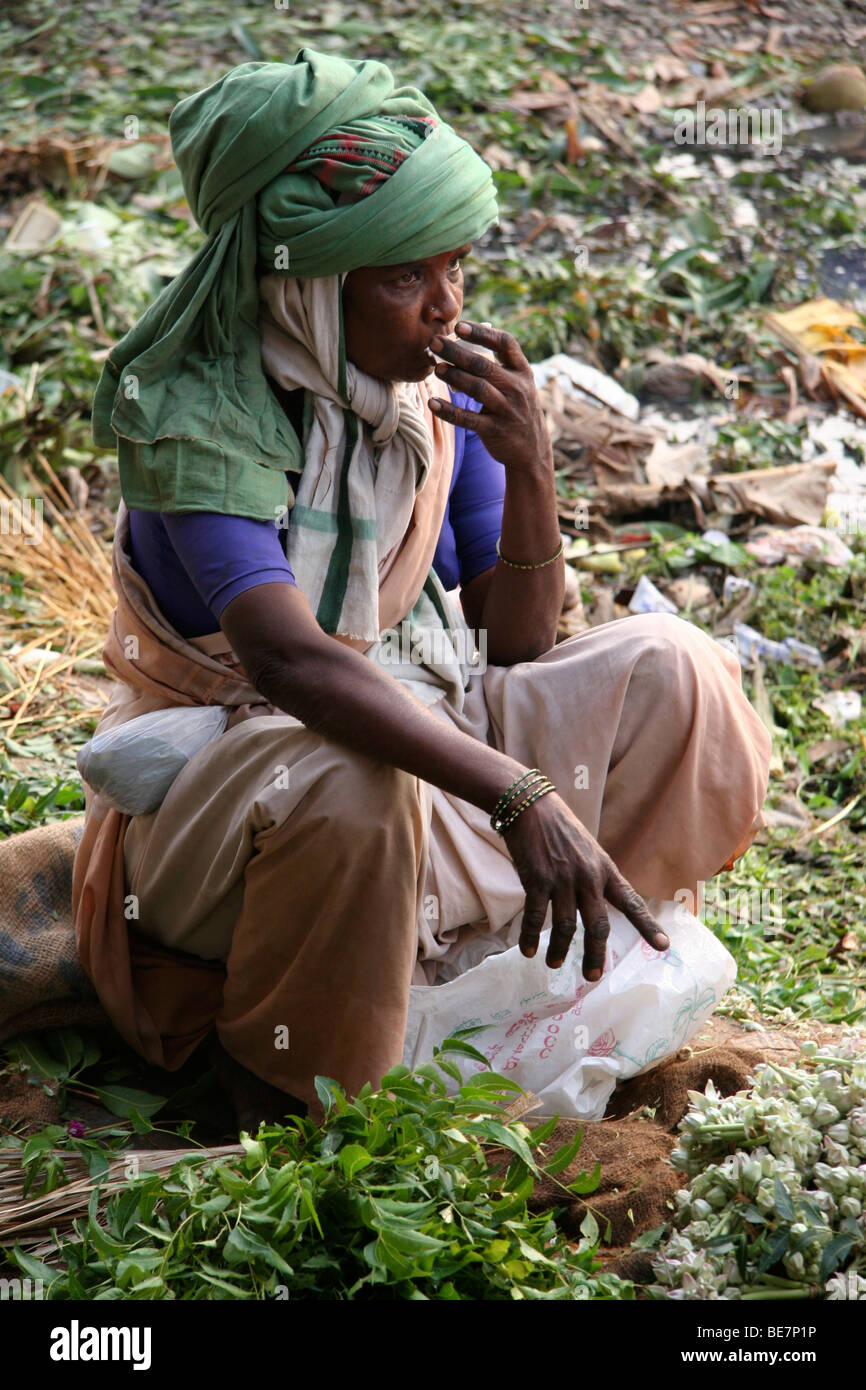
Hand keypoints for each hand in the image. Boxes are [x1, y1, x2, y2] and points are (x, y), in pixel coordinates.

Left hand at [427, 320, 551, 474]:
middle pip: (484, 365)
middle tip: (435, 342)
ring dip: (454, 377)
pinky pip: (468, 419)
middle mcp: (517, 388)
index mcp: (522, 371)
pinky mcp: (496, 430)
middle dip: (457, 352)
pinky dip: (449, 411)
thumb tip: (459, 345)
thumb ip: (495, 367)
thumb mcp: (516, 384)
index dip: (483, 333)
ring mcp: (507, 410)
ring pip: (477, 389)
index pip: (506, 343)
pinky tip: (433, 403)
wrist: (532, 449)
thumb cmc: (515, 408)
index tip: (460, 326)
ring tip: (435, 368)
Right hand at [501, 791, 669, 977]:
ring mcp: (563, 879)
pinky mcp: (538, 880)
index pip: (631, 902)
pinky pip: (537, 917)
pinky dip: (531, 937)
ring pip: (567, 927)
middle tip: (592, 976)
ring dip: (560, 950)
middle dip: (595, 955)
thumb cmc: (559, 829)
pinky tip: (528, 951)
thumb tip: (594, 905)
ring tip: (554, 963)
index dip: (648, 927)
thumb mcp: (588, 850)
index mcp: (605, 870)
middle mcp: (588, 877)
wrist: (531, 806)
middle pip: (598, 925)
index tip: (664, 947)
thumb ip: (594, 877)